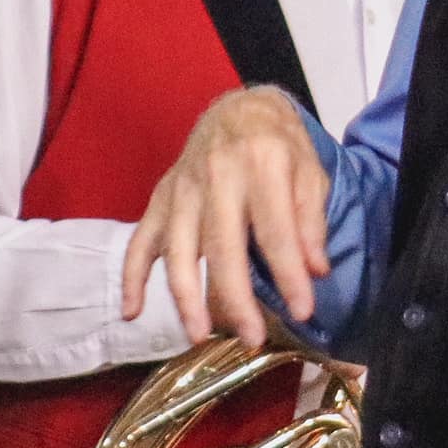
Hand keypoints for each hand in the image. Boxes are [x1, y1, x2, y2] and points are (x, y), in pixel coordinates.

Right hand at [119, 86, 330, 345]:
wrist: (237, 108)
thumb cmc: (279, 144)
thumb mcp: (311, 171)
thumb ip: (311, 220)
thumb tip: (315, 270)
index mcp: (261, 164)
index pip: (275, 231)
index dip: (290, 275)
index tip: (303, 311)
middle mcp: (217, 176)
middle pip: (222, 247)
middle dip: (236, 299)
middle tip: (252, 338)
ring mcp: (182, 189)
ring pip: (177, 250)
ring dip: (185, 298)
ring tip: (199, 335)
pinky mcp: (161, 198)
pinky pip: (140, 240)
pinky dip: (132, 277)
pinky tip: (133, 311)